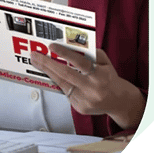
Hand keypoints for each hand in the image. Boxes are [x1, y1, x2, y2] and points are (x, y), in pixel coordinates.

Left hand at [30, 43, 145, 129]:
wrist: (119, 101)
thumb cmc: (109, 79)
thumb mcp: (105, 63)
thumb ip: (91, 53)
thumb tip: (71, 45)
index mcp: (100, 76)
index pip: (80, 63)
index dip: (65, 54)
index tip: (52, 46)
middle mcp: (92, 89)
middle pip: (66, 74)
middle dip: (47, 63)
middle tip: (35, 55)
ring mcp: (85, 100)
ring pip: (61, 83)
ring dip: (47, 72)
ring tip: (36, 62)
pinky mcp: (79, 107)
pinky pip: (65, 92)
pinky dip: (59, 82)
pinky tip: (51, 74)